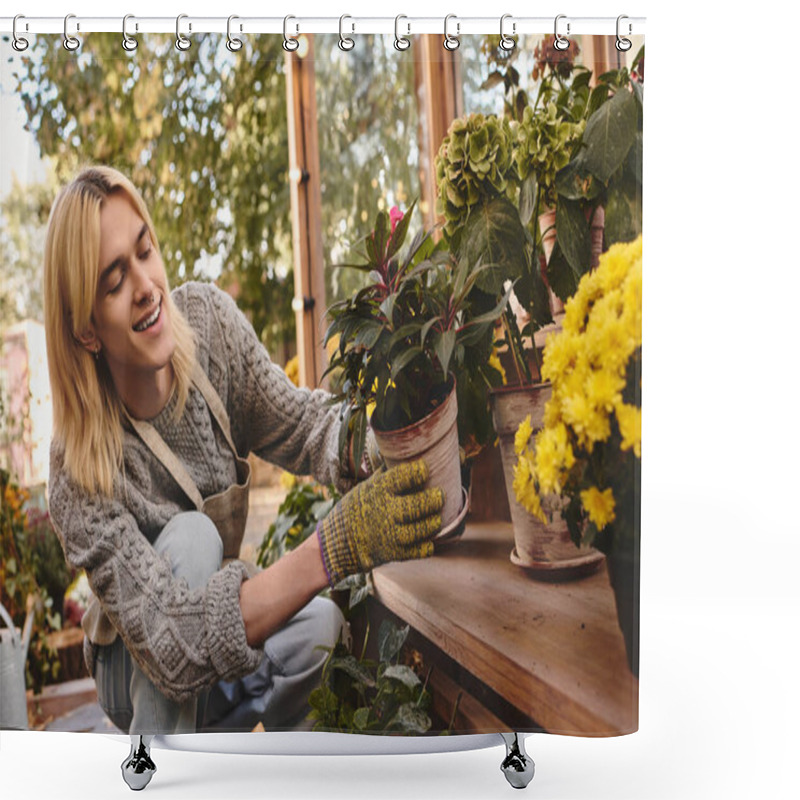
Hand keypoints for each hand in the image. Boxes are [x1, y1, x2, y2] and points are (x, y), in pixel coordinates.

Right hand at [317, 459, 442, 585]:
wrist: (336, 544)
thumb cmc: (353, 510)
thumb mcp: (364, 488)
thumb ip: (384, 475)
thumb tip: (402, 455)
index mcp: (378, 490)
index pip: (406, 476)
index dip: (420, 471)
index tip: (425, 470)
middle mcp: (386, 511)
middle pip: (421, 504)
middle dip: (435, 498)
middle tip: (440, 495)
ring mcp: (391, 534)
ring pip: (425, 528)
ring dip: (434, 522)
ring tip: (436, 517)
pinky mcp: (394, 553)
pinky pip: (421, 550)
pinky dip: (428, 544)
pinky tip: (427, 537)